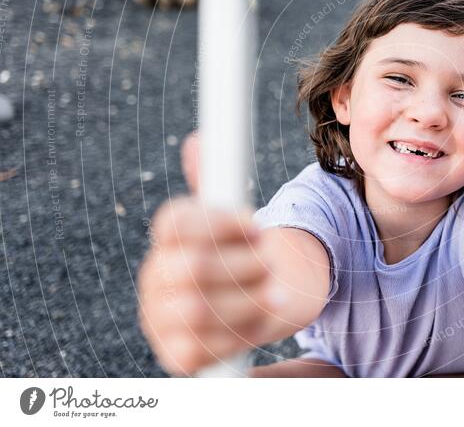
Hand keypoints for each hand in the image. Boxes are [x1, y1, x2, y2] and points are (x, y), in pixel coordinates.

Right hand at [137, 133, 277, 374]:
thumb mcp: (234, 220)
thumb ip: (219, 182)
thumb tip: (199, 141)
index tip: (259, 226)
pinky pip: (202, 349)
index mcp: (168, 238)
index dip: (223, 222)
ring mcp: (160, 318)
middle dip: (244, 265)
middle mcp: (155, 276)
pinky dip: (240, 334)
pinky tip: (261, 321)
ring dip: (248, 300)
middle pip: (192, 266)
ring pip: (199, 310)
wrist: (247, 308)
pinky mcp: (175, 356)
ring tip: (274, 293)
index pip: (176, 222)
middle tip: (271, 263)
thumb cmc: (243, 256)